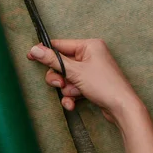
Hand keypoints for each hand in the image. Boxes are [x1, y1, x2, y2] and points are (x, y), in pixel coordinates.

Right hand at [27, 39, 143, 123]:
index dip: (46, 52)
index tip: (30, 56)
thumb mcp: (75, 71)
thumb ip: (53, 60)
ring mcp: (92, 70)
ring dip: (66, 88)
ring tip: (73, 94)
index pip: (61, 45)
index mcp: (90, 45)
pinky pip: (74, 86)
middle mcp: (91, 55)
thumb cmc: (104, 85)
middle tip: (60, 83)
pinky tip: (73, 104)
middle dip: (59, 76)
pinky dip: (72, 95)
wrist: (122, 107)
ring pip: (67, 77)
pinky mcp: (92, 84)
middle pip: (62, 63)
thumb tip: (35, 49)